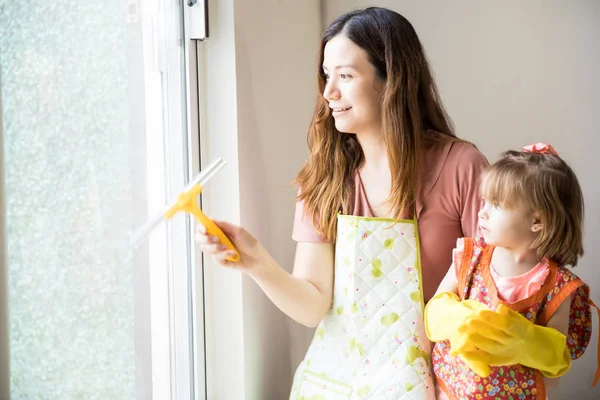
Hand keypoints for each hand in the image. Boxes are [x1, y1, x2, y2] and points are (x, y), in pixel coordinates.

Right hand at [195, 220, 264, 270]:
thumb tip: (211, 219)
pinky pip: (215, 258)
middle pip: (199, 238)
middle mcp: (216, 240)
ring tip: (227, 247)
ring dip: (215, 247)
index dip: (201, 227)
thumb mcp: (238, 231)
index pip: (204, 227)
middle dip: (205, 239)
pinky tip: (233, 254)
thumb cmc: (250, 243)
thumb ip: (224, 225)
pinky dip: (224, 255)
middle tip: (216, 239)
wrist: (257, 258)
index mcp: (219, 230)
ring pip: (205, 248)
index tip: (204, 229)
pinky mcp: (220, 260)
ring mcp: (217, 251)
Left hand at [453, 304, 570, 377]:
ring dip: (476, 341)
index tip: (479, 312)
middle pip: (494, 335)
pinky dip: (475, 357)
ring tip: (463, 333)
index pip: (504, 324)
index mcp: (517, 330)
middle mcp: (510, 342)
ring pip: (489, 347)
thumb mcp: (518, 319)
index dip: (492, 318)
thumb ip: (509, 314)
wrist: (530, 347)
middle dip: (480, 328)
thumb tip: (500, 307)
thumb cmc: (519, 327)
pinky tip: (462, 352)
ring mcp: (503, 352)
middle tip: (467, 320)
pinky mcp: (497, 360)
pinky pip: (485, 359)